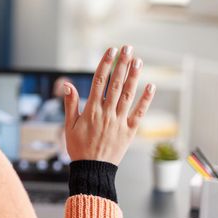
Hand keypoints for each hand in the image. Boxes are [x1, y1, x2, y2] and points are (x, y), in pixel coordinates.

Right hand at [63, 46, 154, 165]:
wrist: (93, 169)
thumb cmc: (79, 148)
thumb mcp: (69, 126)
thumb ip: (70, 104)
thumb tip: (67, 85)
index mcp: (91, 110)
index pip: (99, 81)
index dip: (106, 64)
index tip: (111, 51)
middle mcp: (107, 113)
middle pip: (115, 84)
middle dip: (122, 64)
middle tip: (127, 48)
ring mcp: (119, 122)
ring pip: (128, 95)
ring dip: (133, 77)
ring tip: (138, 61)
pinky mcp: (129, 131)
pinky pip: (139, 113)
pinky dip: (145, 99)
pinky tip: (151, 86)